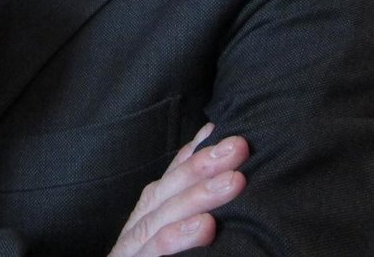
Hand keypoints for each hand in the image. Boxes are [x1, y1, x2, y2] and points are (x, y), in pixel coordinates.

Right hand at [108, 123, 247, 255]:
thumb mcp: (166, 235)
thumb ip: (185, 208)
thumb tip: (215, 163)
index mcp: (149, 219)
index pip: (171, 178)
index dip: (196, 152)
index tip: (225, 129)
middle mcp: (138, 230)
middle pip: (169, 190)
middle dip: (204, 164)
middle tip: (239, 145)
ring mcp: (134, 251)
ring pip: (163, 216)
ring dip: (199, 195)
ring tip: (234, 180)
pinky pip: (154, 253)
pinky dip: (179, 238)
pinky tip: (206, 227)